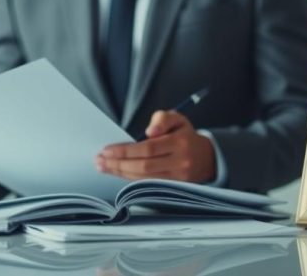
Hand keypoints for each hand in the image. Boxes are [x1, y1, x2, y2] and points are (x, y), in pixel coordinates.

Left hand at [96, 111, 215, 182]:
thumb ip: (162, 119)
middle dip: (119, 164)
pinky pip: (148, 184)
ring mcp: (178, 177)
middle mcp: (180, 161)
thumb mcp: (177, 119)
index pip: (148, 148)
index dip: (125, 151)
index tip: (106, 150)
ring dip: (121, 173)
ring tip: (104, 167)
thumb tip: (149, 132)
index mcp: (180, 142)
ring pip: (144, 178)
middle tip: (100, 160)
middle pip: (144, 166)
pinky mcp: (174, 187)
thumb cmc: (185, 135)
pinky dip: (130, 178)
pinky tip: (118, 173)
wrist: (207, 158)